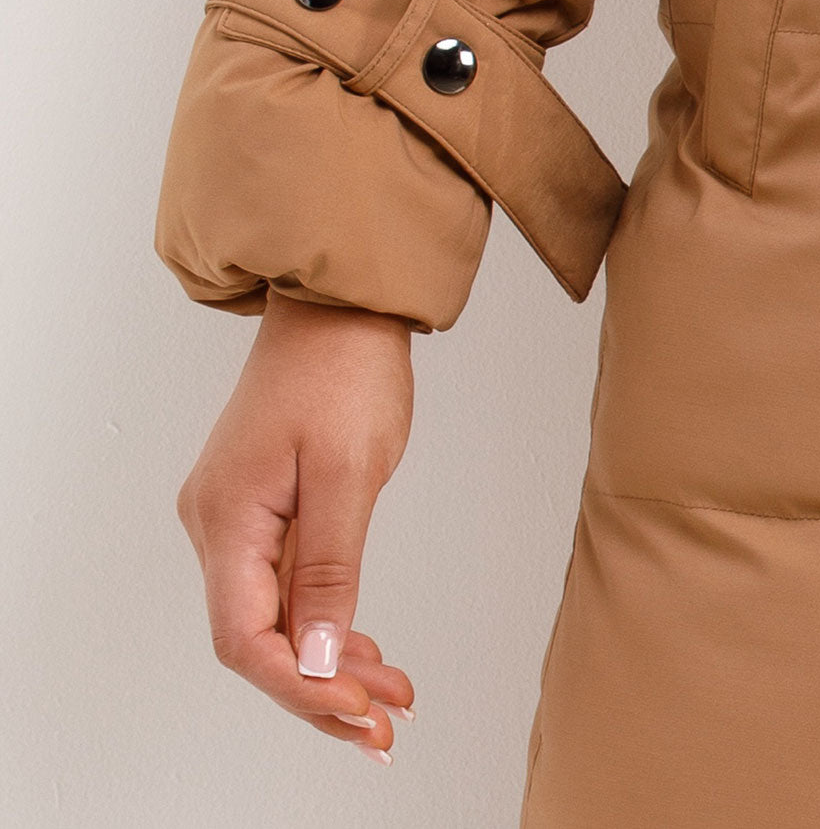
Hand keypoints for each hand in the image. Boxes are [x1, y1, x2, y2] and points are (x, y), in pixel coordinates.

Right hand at [176, 290, 417, 762]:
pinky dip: (326, 618)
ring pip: (276, 614)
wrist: (338, 305)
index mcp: (227, 517)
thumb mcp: (348, 473)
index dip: (301, 690)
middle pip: (259, 637)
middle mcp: (218, 523)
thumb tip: (318, 660)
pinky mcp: (262, 503)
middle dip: (322, 689)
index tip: (359, 713)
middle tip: (386, 724)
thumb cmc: (342, 369)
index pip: (247, 639)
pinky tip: (363, 647)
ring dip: (331, 661)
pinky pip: (286, 581)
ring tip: (392, 693)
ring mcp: (237, 514)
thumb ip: (330, 570)